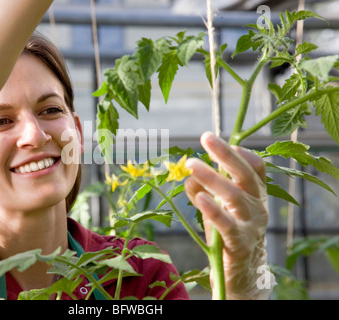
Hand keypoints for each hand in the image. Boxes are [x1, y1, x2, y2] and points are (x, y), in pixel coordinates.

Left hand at [184, 132, 273, 298]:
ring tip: (192, 165)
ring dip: (213, 178)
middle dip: (226, 154)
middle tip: (206, 137)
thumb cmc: (228, 234)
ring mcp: (251, 225)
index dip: (242, 153)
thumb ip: (204, 189)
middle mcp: (258, 207)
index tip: (221, 141)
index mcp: (256, 195)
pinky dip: (213, 209)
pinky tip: (199, 197)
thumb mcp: (218, 208)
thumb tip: (188, 176)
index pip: (257, 168)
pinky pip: (226, 224)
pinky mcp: (239, 243)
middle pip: (246, 175)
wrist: (241, 273)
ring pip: (235, 196)